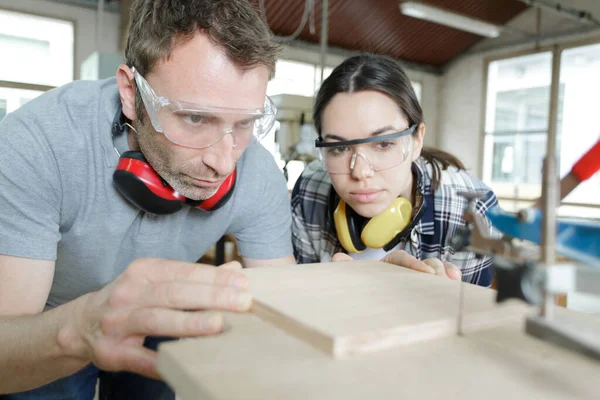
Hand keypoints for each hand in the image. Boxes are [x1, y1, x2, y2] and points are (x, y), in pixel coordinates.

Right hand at [57, 258, 250, 379]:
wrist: (80, 324)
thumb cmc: (131, 300)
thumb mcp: (157, 281)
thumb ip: (194, 277)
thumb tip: (234, 270)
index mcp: (144, 272)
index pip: (183, 271)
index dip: (214, 277)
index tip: (243, 282)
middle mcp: (129, 293)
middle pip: (174, 293)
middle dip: (211, 296)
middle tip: (243, 301)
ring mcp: (118, 323)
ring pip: (157, 320)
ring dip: (189, 323)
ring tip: (219, 324)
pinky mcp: (111, 352)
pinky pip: (140, 358)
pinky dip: (162, 362)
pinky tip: (186, 362)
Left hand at [332, 251, 460, 279]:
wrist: (371, 303)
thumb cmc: (367, 289)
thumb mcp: (359, 279)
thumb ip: (349, 269)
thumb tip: (337, 258)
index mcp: (389, 264)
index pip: (401, 259)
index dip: (413, 263)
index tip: (423, 272)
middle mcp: (407, 268)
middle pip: (423, 262)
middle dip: (432, 269)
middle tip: (439, 279)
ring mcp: (421, 277)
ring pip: (436, 269)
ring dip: (444, 273)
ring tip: (449, 282)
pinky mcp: (431, 286)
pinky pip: (445, 276)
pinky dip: (451, 276)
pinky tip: (455, 281)